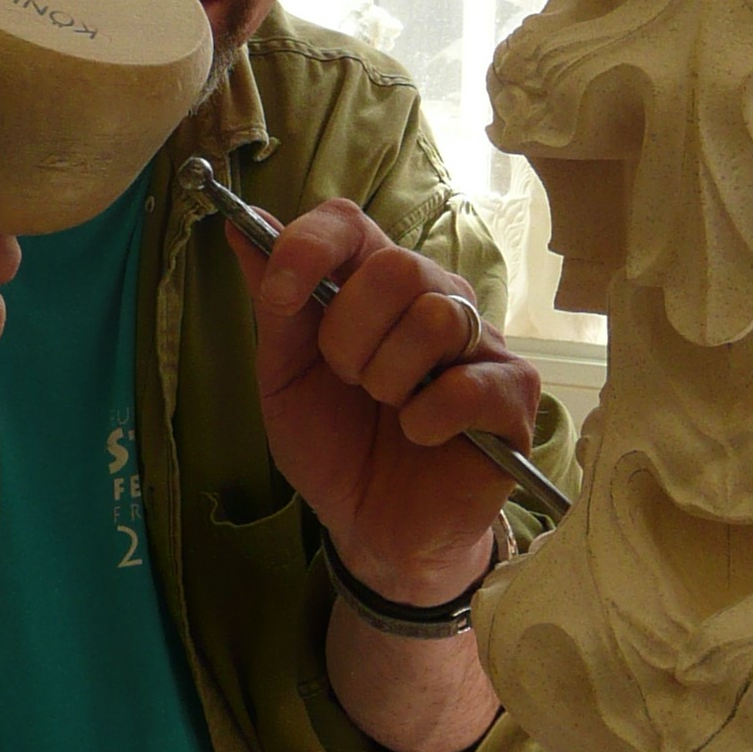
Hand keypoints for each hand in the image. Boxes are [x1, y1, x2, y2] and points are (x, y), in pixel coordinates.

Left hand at [225, 199, 540, 605]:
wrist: (373, 529)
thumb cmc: (335, 444)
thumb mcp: (284, 377)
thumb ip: (274, 305)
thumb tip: (240, 229)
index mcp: (373, 285)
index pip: (349, 222)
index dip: (310, 248)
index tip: (278, 297)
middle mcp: (435, 298)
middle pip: (398, 267)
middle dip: (350, 334)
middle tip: (347, 381)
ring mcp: (480, 343)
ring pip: (437, 317)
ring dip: (389, 377)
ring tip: (387, 409)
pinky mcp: (512, 394)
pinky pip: (469, 384)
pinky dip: (427, 418)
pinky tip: (420, 436)